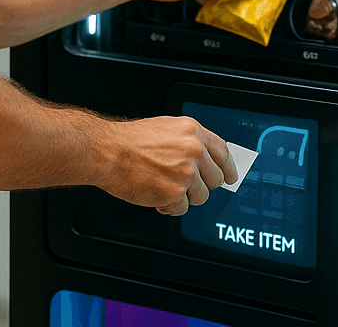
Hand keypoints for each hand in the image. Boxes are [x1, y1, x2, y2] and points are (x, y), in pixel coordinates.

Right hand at [101, 116, 237, 215]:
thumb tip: (205, 158)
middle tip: (182, 183)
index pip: (223, 152)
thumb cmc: (129, 141)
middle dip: (200, 185)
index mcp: (192, 131)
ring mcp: (185, 172)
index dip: (229, 168)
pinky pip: (182, 209)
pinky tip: (155, 194)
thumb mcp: (166, 129)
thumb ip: (188, 141)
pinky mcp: (175, 192)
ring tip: (163, 185)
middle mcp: (193, 150)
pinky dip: (169, 207)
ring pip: (201, 197)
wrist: (107, 151)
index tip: (230, 177)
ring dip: (183, 197)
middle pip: (215, 179)